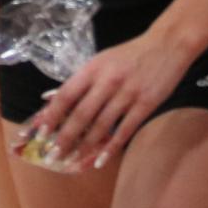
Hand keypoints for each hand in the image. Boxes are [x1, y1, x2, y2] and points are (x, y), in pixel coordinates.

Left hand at [29, 27, 193, 167]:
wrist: (167, 45)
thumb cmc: (129, 55)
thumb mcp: (100, 61)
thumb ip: (77, 81)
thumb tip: (48, 98)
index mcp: (92, 68)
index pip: (66, 95)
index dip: (52, 115)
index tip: (40, 133)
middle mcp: (107, 81)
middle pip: (81, 114)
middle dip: (66, 138)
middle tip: (53, 156)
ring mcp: (127, 94)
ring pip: (102, 126)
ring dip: (85, 147)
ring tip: (73, 162)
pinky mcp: (146, 104)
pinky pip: (125, 130)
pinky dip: (111, 147)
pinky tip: (100, 161)